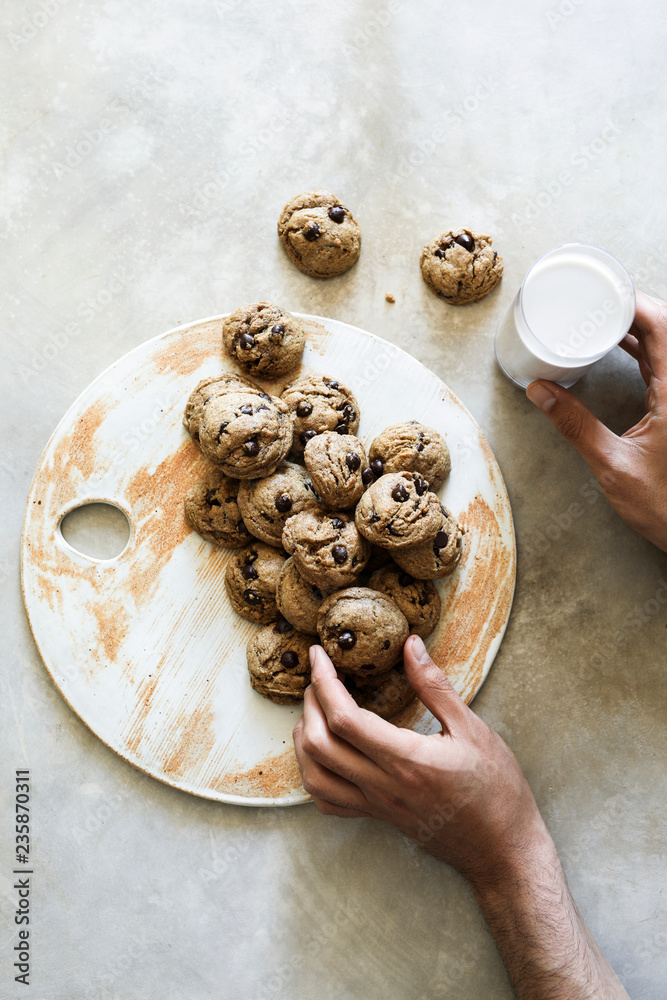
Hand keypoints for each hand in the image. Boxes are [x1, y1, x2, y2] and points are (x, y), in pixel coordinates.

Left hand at [294, 639, 629, 998]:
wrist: (504, 849)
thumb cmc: (496, 789)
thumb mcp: (473, 729)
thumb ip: (436, 687)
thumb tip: (411, 645)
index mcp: (406, 760)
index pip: (345, 719)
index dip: (324, 683)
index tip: (320, 656)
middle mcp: (384, 786)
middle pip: (320, 745)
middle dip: (309, 704)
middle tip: (317, 677)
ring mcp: (377, 806)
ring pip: (316, 777)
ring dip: (304, 740)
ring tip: (314, 710)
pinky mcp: (378, 818)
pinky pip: (329, 802)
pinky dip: (314, 774)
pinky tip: (324, 752)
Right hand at [526, 289, 666, 552]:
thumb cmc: (665, 506)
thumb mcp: (612, 465)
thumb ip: (575, 425)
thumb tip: (540, 391)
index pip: (662, 327)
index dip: (634, 302)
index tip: (605, 291)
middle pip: (665, 329)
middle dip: (631, 308)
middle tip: (595, 299)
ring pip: (665, 345)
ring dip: (637, 328)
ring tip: (601, 319)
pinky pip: (664, 364)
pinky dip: (643, 349)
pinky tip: (620, 349)